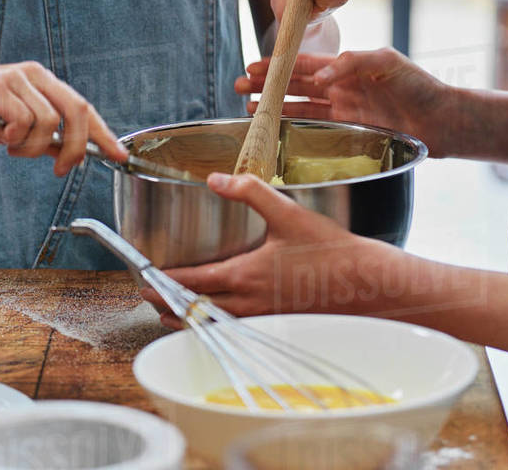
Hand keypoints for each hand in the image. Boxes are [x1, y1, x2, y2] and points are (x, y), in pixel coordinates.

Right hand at [0, 60, 126, 176]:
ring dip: (31, 147)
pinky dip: (13, 137)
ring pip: (48, 122)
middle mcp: (34, 75)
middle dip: (76, 147)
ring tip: (10, 146)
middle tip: (60, 168)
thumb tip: (68, 153)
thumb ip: (39, 137)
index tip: (120, 156)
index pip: (83, 107)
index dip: (104, 134)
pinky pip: (21, 120)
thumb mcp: (9, 128)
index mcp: (42, 82)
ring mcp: (15, 78)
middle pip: (76, 112)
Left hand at [141, 172, 399, 321]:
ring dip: (186, 318)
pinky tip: (213, 317)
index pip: (192, 281)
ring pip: (211, 324)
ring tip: (169, 311)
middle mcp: (247, 303)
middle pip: (194, 309)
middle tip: (147, 296)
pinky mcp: (274, 324)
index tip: (144, 275)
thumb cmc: (328, 249)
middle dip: (166, 303)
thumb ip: (248, 191)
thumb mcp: (286, 212)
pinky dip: (213, 325)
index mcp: (245, 275)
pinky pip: (233, 329)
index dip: (164, 279)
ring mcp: (261, 318)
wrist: (363, 284)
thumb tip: (215, 179)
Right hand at [236, 48, 454, 157]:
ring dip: (273, 106)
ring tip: (247, 106)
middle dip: (266, 84)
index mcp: (347, 65)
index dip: (279, 64)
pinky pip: (315, 128)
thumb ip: (352, 62)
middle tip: (238, 85)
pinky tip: (276, 127)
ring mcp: (343, 111)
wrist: (442, 119)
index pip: (305, 64)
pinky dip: (293, 127)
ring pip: (300, 107)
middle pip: (295, 85)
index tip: (253, 65)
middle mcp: (340, 87)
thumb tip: (320, 75)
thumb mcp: (386, 61)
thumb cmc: (418, 84)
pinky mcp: (350, 132)